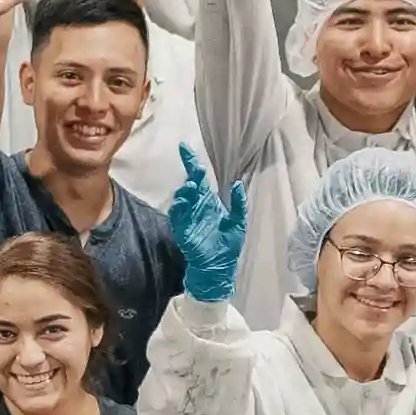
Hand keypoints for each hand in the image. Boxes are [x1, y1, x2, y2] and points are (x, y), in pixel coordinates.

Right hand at [168, 147, 249, 305]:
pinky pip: (177, 216)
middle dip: (190, 174)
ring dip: (186, 190)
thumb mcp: (238, 222)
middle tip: (196, 169)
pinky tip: (184, 200)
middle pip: (189, 185)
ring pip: (182, 198)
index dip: (192, 163)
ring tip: (193, 184)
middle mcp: (196, 207)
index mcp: (208, 202)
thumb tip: (237, 184)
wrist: (220, 267)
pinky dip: (179, 207)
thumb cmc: (228, 246)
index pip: (199, 178)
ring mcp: (188, 218)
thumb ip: (238, 204)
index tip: (184, 147)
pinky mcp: (183, 230)